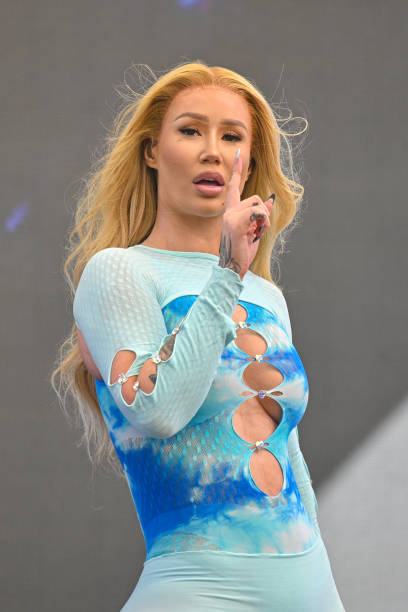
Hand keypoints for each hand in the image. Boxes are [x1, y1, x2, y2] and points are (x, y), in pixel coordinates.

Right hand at [219, 149, 273, 279]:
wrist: (232, 268)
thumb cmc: (242, 252)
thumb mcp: (255, 231)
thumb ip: (261, 215)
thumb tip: (270, 199)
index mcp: (230, 212)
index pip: (233, 187)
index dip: (236, 170)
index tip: (239, 153)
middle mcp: (228, 212)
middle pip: (255, 199)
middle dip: (262, 215)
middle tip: (256, 233)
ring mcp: (230, 216)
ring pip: (257, 205)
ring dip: (263, 221)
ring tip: (254, 235)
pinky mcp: (235, 222)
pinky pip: (258, 213)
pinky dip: (262, 224)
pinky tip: (255, 235)